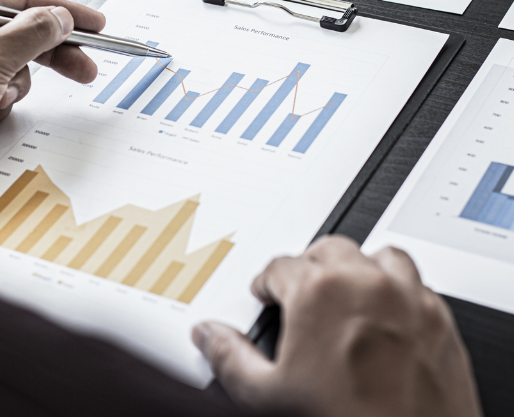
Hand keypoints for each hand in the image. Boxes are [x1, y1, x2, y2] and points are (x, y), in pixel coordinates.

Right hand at [192, 236, 481, 416]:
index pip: (279, 266)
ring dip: (358, 268)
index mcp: (318, 292)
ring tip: (346, 292)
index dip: (266, 283)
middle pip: (328, 249)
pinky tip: (387, 313)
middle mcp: (364, 283)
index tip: (266, 294)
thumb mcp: (269, 398)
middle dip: (309, 267)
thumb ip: (230, 358)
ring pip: (377, 256)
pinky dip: (398, 290)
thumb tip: (208, 335)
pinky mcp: (439, 319)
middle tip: (301, 293)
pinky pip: (416, 283)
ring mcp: (406, 297)